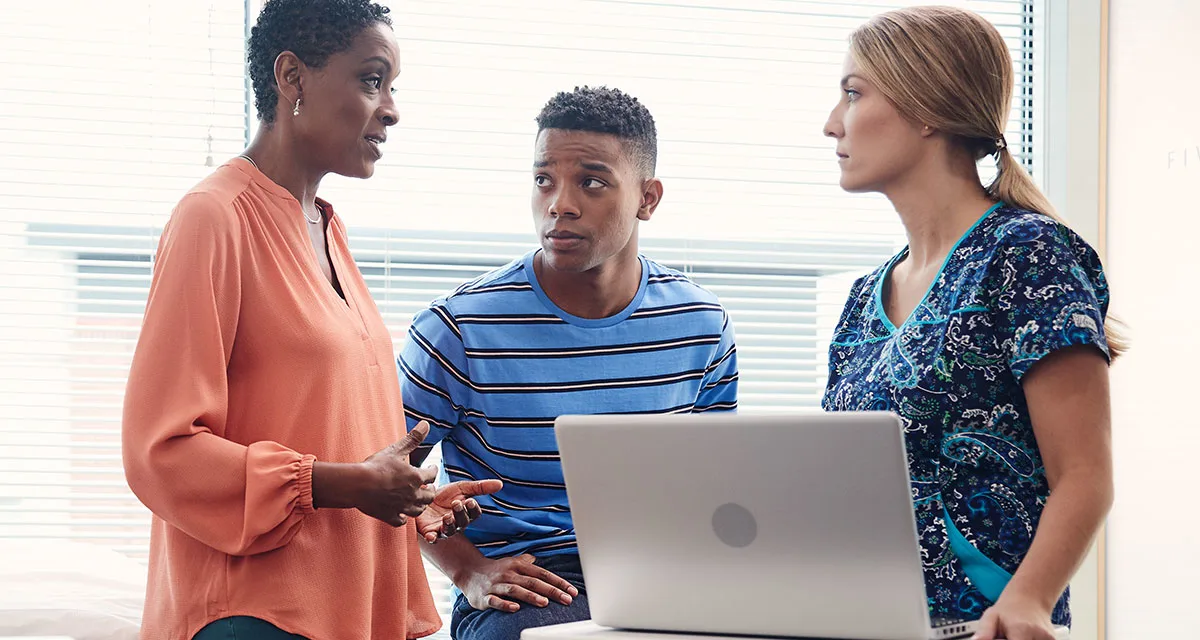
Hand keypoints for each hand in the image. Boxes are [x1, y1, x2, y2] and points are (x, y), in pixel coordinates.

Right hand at [355, 421, 438, 526]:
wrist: (357, 485)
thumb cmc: (376, 466)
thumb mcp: (396, 449)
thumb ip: (413, 438)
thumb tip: (426, 424)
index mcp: (416, 478)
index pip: (432, 475)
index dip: (433, 470)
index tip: (431, 468)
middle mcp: (413, 495)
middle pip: (429, 496)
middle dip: (431, 491)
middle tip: (429, 488)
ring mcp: (402, 507)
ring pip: (418, 510)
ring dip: (420, 505)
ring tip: (419, 501)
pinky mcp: (390, 516)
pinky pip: (400, 521)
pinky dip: (402, 518)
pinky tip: (401, 514)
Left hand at [416, 479, 503, 542]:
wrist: (423, 497)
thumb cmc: (445, 494)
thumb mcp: (462, 487)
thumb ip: (480, 487)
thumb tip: (501, 484)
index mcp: (466, 513)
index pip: (474, 513)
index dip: (473, 508)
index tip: (470, 501)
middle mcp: (457, 523)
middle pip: (463, 522)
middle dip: (460, 513)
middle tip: (456, 503)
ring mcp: (443, 529)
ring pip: (450, 531)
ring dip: (450, 525)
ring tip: (447, 517)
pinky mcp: (430, 532)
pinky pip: (433, 538)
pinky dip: (432, 538)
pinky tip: (431, 536)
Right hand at [461, 554, 578, 611]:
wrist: (468, 571)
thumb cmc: (496, 569)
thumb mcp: (514, 562)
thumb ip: (529, 563)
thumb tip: (541, 560)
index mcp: (518, 565)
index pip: (542, 574)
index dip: (558, 582)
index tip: (572, 591)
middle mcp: (509, 573)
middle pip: (533, 582)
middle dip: (551, 591)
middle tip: (566, 599)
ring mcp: (496, 585)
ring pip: (516, 590)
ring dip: (530, 596)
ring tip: (545, 603)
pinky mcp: (484, 597)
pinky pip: (495, 601)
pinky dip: (505, 604)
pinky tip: (516, 609)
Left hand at [972, 592, 1056, 639]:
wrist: (1030, 598)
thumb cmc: (1008, 610)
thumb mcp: (991, 616)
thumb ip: (984, 632)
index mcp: (1021, 629)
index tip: (1002, 639)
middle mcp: (1039, 636)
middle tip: (1007, 636)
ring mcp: (1049, 639)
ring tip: (1015, 636)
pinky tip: (1023, 637)